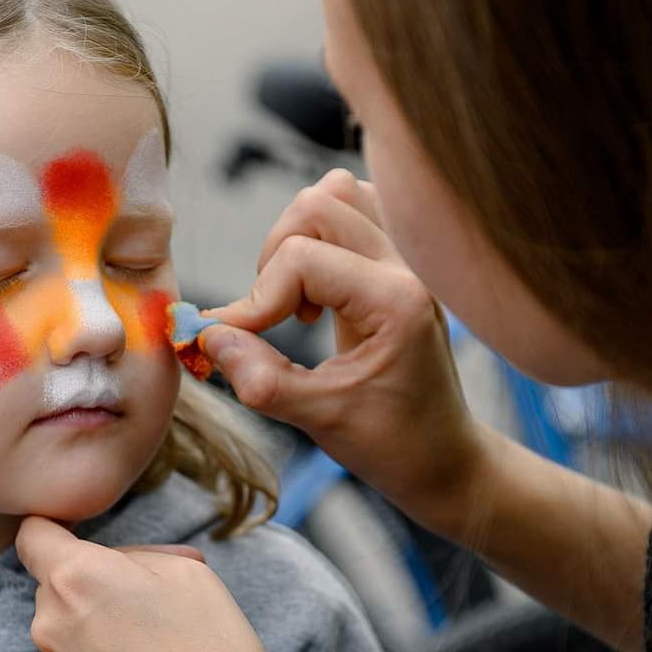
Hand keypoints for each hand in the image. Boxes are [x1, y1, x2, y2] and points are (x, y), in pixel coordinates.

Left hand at [15, 516, 336, 651]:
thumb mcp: (191, 575)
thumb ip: (137, 558)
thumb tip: (117, 568)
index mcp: (76, 578)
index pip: (34, 535)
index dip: (57, 532)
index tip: (85, 543)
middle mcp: (48, 626)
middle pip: (56, 589)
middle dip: (93, 590)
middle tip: (152, 610)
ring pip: (65, 637)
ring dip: (97, 637)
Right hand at [201, 168, 482, 538]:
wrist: (445, 456)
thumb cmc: (394, 443)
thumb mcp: (321, 420)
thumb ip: (261, 379)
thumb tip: (207, 336)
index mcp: (397, 302)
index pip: (300, 258)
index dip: (254, 300)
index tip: (233, 342)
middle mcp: (409, 266)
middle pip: (319, 204)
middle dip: (275, 257)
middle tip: (271, 316)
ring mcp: (409, 258)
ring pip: (338, 194)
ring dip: (299, 238)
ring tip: (296, 299)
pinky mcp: (400, 259)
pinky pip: (354, 210)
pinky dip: (321, 237)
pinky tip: (318, 290)